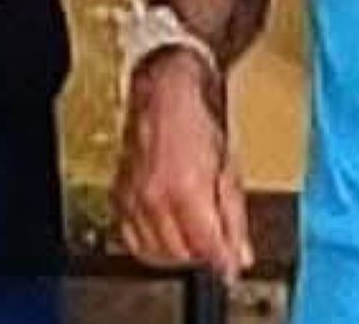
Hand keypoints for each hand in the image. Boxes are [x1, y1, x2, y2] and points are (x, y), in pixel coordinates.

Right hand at [114, 48, 252, 283]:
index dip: (223, 264)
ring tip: (192, 234)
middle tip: (215, 242)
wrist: (164, 91)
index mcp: (186, 188)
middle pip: (180, 256)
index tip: (231, 267)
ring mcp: (132, 197)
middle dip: (202, 255)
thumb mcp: (229, 167)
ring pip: (154, 253)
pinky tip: (166, 229)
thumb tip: (239, 255)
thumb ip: (234, 217)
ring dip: (176, 252)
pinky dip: (150, 243)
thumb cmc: (197, 119)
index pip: (206, 249)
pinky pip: (131, 238)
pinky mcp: (119, 196)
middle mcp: (154, 197)